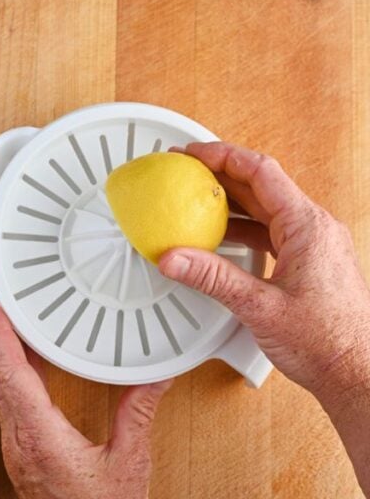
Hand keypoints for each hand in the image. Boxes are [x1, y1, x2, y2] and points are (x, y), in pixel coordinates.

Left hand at [0, 280, 171, 498]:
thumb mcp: (128, 465)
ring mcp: (16, 444)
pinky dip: (8, 369)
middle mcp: (19, 438)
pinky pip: (7, 399)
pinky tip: (19, 357)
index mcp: (39, 436)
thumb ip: (137, 415)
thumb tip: (157, 375)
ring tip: (0, 313)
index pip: (10, 371)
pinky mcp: (21, 450)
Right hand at [158, 141, 369, 489]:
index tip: (191, 153)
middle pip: (261, 186)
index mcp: (307, 227)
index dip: (222, 156)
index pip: (261, 172)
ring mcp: (312, 245)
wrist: (355, 373)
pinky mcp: (307, 262)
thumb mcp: (259, 307)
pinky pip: (269, 231)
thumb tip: (174, 257)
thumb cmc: (327, 342)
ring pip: (265, 208)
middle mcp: (314, 229)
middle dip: (219, 175)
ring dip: (228, 202)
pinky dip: (240, 227)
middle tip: (183, 172)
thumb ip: (212, 278)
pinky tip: (216, 237)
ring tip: (192, 200)